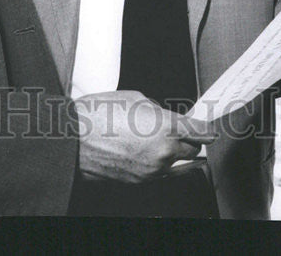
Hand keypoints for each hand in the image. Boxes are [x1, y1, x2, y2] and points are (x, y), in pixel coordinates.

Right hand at [74, 90, 216, 183]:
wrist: (70, 139)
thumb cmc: (97, 115)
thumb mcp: (136, 98)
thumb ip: (159, 110)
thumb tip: (167, 117)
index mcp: (166, 127)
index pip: (201, 132)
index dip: (207, 128)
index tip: (209, 128)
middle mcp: (163, 152)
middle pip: (193, 150)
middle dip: (189, 140)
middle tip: (178, 129)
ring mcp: (152, 170)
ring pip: (177, 164)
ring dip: (173, 152)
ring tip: (156, 139)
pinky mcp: (139, 182)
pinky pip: (160, 172)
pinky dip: (158, 163)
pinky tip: (144, 151)